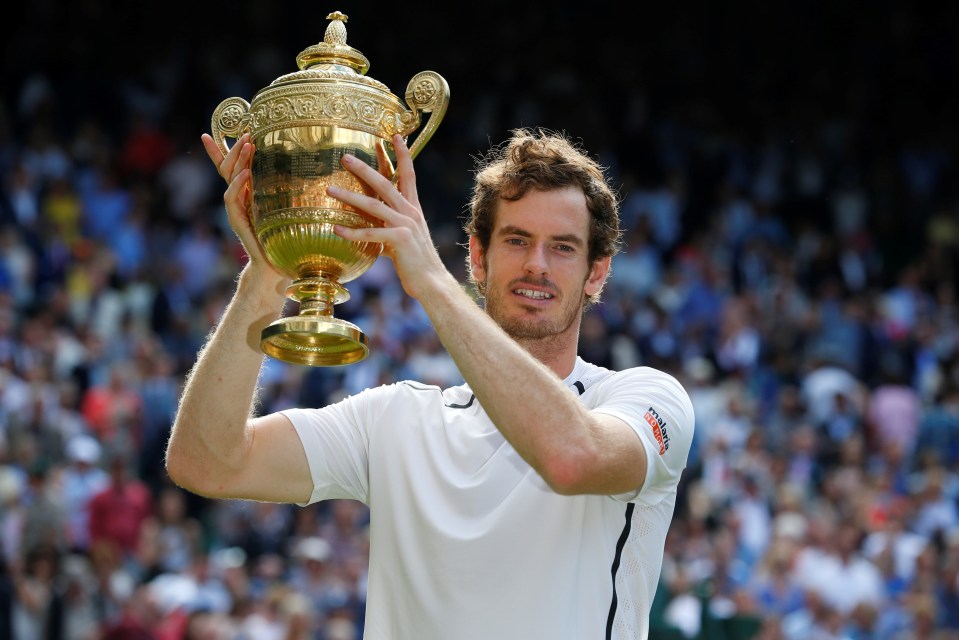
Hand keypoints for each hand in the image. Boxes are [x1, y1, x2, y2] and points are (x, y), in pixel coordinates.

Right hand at [200, 133, 285, 281]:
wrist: (274, 265)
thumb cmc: (284, 237)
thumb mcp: (286, 208)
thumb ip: (287, 191)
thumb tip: (308, 169)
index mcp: (248, 193)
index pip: (231, 167)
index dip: (221, 150)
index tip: (213, 132)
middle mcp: (239, 199)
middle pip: (229, 168)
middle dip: (235, 148)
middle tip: (246, 133)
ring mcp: (236, 209)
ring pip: (229, 178)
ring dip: (238, 160)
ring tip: (248, 145)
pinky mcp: (237, 220)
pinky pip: (232, 198)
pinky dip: (238, 184)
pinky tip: (246, 173)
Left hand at [328, 134, 449, 299]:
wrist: (432, 282)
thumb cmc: (416, 263)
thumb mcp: (403, 239)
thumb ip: (388, 229)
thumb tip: (372, 230)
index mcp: (413, 209)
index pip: (408, 175)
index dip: (402, 155)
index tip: (395, 136)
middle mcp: (411, 212)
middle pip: (385, 183)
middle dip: (364, 168)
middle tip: (345, 157)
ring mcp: (406, 225)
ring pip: (373, 205)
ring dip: (349, 197)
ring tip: (329, 190)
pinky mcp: (399, 240)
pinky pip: (370, 234)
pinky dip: (351, 232)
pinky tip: (335, 229)